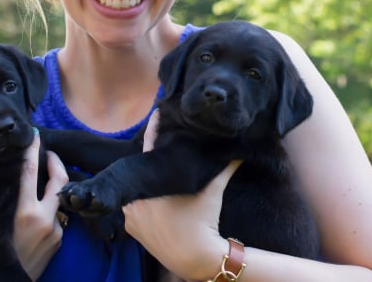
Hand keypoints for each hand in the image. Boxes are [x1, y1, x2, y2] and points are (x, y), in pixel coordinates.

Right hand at [13, 130, 68, 279]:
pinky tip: (39, 212)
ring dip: (51, 190)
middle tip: (49, 153)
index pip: (30, 171)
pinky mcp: (58, 241)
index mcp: (22, 211)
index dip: (33, 150)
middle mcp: (42, 219)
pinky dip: (49, 212)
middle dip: (56, 162)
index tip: (35, 135)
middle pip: (59, 179)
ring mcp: (53, 230)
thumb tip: (8, 174)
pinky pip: (57, 219)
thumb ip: (4, 198)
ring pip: (58, 199)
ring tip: (43, 181)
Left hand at [122, 110, 241, 279]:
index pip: (150, 146)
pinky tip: (157, 206)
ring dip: (148, 185)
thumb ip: (224, 167)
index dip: (155, 128)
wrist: (195, 257)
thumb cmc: (203, 221)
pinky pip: (135, 210)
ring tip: (160, 181)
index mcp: (153, 182)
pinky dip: (144, 206)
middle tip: (164, 155)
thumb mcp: (214, 191)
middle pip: (142, 171)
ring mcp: (131, 213)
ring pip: (138, 190)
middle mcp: (137, 196)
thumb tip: (240, 149)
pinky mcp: (131, 228)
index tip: (157, 113)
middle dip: (153, 163)